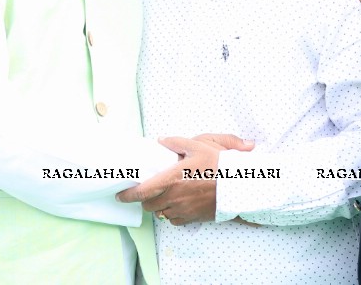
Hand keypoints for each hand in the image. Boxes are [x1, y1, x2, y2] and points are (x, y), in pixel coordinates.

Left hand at [116, 134, 253, 225]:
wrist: (239, 185)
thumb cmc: (219, 164)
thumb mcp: (199, 145)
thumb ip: (176, 142)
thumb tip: (161, 140)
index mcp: (171, 179)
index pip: (141, 192)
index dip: (128, 196)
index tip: (120, 196)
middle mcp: (173, 197)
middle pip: (149, 206)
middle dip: (146, 199)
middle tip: (150, 190)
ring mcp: (183, 210)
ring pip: (161, 213)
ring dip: (160, 206)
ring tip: (167, 196)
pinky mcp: (192, 218)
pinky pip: (175, 221)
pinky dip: (173, 214)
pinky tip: (179, 204)